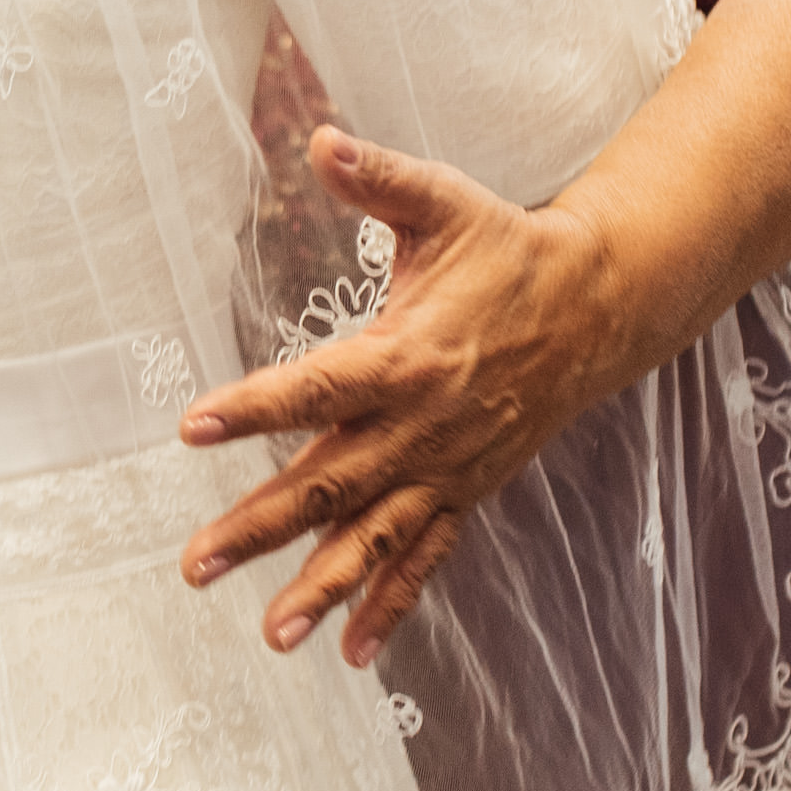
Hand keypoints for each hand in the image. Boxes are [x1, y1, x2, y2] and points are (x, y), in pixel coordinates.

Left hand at [179, 126, 616, 666]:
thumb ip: (378, 177)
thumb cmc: (508, 249)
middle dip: (260, 527)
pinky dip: (390, 606)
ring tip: (268, 635)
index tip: (192, 425)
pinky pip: (425, 558)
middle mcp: (423, 425)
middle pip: (331, 485)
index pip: (317, 388)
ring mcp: (446, 468)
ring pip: (374, 539)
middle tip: (194, 563)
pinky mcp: (466, 490)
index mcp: (408, 355)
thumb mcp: (444, 202)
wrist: (598, 306)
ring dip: (319, 588)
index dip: (255, 406)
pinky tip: (350, 652)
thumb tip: (319, 138)